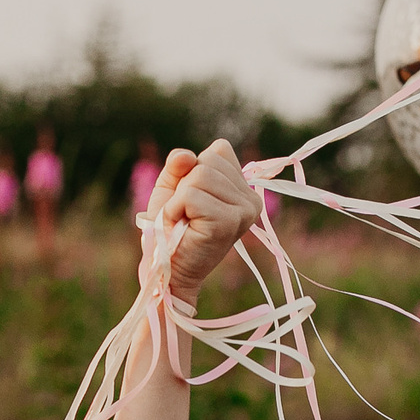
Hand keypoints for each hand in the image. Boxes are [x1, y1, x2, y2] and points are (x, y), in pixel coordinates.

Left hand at [142, 139, 264, 305]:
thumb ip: (178, 165)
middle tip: (187, 214)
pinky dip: (176, 209)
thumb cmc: (171, 229)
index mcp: (244, 189)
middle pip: (209, 161)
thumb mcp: (172, 188)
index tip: (192, 200)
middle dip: (186, 184)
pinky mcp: (229, 221)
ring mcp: (244, 211)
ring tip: (185, 220)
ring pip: (199, 175)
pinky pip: (191, 194)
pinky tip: (183, 226)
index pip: (220, 150)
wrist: (169, 269)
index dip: (194, 170)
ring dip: (179, 199)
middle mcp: (251, 200)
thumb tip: (186, 156)